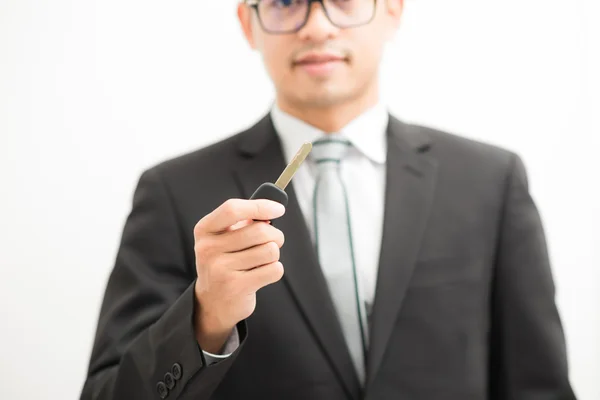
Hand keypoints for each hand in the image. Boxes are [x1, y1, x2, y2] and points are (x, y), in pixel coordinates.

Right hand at [193, 199, 285, 352]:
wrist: (213, 303)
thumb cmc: (225, 262)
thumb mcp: (225, 238)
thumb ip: (245, 221)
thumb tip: (272, 210)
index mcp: (204, 230)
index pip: (233, 209)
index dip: (260, 206)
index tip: (279, 208)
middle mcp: (208, 248)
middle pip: (259, 230)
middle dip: (275, 235)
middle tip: (274, 241)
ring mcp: (220, 269)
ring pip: (270, 250)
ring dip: (274, 254)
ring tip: (263, 260)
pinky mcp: (236, 287)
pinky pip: (274, 270)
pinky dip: (275, 270)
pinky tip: (261, 274)